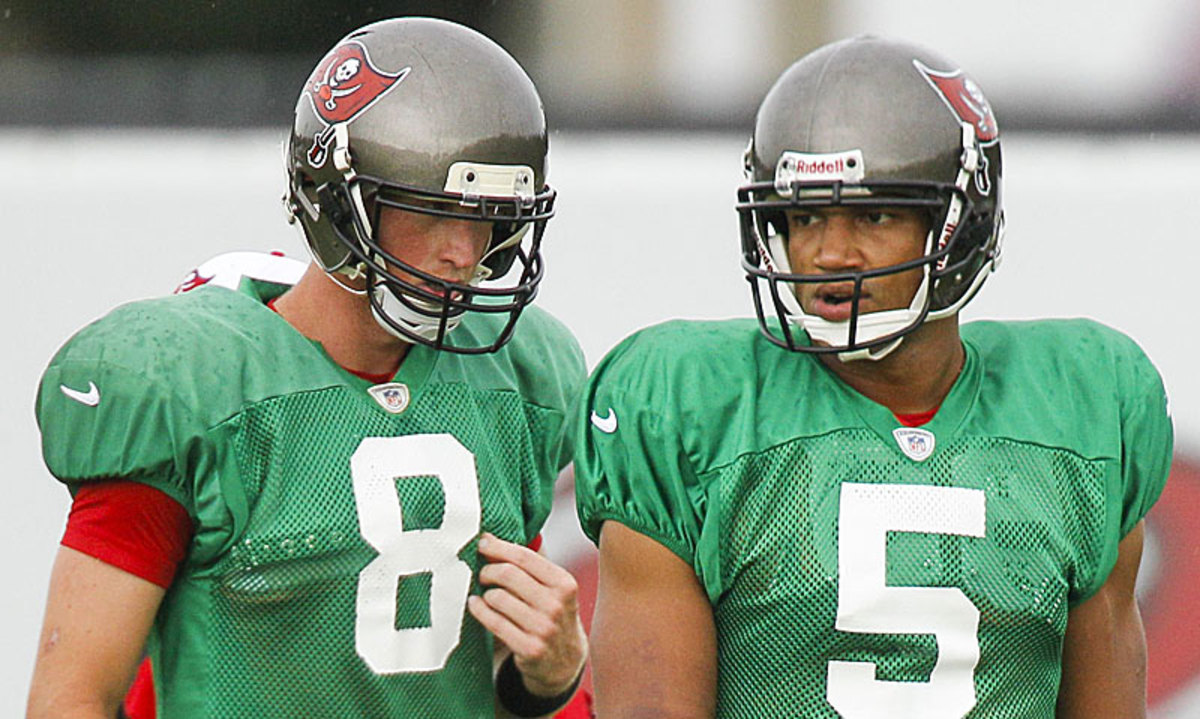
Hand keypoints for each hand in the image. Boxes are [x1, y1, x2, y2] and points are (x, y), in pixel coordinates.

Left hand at [468, 532, 587, 695]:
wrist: (565, 661)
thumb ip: (530, 565)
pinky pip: (494, 622)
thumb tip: (490, 538)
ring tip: (486, 594)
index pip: (525, 556)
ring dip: (485, 593)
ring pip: (498, 598)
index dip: (498, 547)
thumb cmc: (552, 614)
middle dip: (488, 570)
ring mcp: (544, 628)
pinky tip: (476, 605)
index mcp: (565, 583)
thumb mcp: (553, 588)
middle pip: (508, 574)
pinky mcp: (530, 649)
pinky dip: (479, 610)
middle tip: (482, 574)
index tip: (482, 544)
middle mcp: (557, 605)